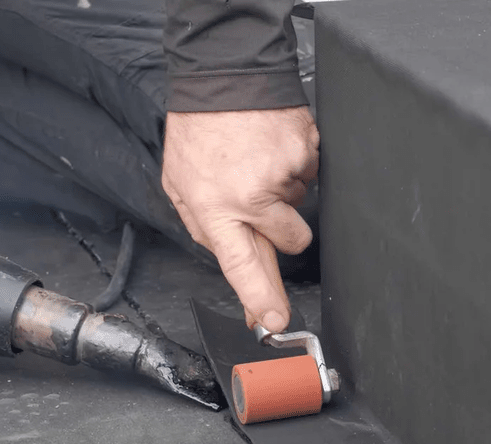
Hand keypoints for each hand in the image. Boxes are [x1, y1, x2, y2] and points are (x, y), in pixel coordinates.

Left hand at [162, 106, 318, 332]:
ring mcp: (284, 174)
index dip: (262, 297)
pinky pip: (309, 174)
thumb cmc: (200, 131)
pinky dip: (293, 165)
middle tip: (264, 203)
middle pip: (291, 241)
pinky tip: (270, 148)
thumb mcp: (181, 184)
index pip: (243, 265)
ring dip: (283, 191)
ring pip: (300, 205)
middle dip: (283, 231)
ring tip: (256, 161)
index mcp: (216, 208)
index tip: (276, 321)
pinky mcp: (307, 152)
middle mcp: (252, 195)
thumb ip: (204, 225)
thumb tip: (232, 255)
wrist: (225, 76)